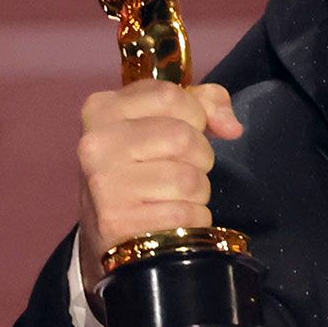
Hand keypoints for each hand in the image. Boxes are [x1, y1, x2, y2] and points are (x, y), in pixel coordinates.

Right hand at [75, 80, 242, 302]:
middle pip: (183, 138)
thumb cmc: (145, 165)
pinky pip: (187, 215)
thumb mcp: (166, 120)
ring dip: (197, 191)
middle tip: (181, 168)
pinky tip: (169, 218)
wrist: (110, 231)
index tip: (189, 128)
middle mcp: (96, 145)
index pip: (170, 95)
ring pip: (189, 180)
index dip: (195, 114)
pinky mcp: (118, 223)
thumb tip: (231, 127)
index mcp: (102, 110)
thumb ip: (206, 103)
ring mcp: (104, 185)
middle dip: (199, 156)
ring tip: (173, 195)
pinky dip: (192, 219)